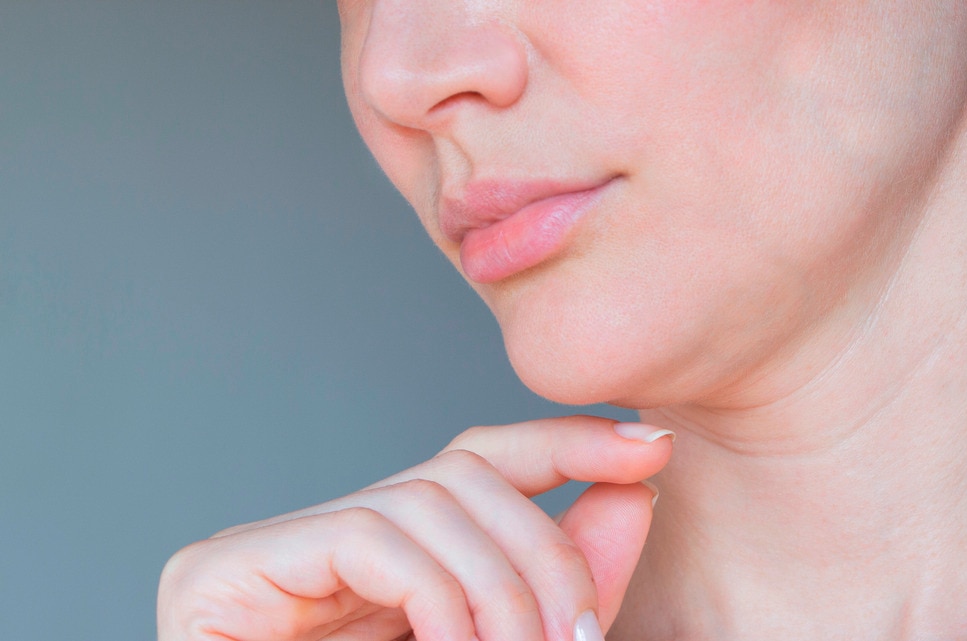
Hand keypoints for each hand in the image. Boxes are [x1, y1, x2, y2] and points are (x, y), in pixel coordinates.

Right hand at [157, 416, 672, 640]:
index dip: (565, 443)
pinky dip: (436, 593)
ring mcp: (271, 549)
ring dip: (497, 585)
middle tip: (579, 632)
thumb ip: (558, 586)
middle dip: (541, 545)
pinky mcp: (219, 571)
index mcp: (392, 558)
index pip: (477, 463)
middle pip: (458, 473)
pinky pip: (366, 536)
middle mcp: (329, 538)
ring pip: (421, 498)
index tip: (649, 448)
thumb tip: (633, 498)